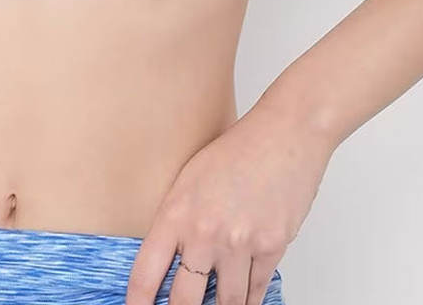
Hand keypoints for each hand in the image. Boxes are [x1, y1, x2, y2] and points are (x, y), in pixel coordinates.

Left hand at [126, 102, 335, 304]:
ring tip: (214, 304)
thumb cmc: (238, 149)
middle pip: (184, 300)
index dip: (138, 302)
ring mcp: (239, 243)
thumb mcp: (191, 178)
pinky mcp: (271, 248)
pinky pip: (255, 291)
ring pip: (226, 304)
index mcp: (177, 212)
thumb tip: (171, 258)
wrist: (284, 135)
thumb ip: (179, 218)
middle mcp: (205, 233)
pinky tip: (242, 302)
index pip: (146, 273)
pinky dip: (248, 301)